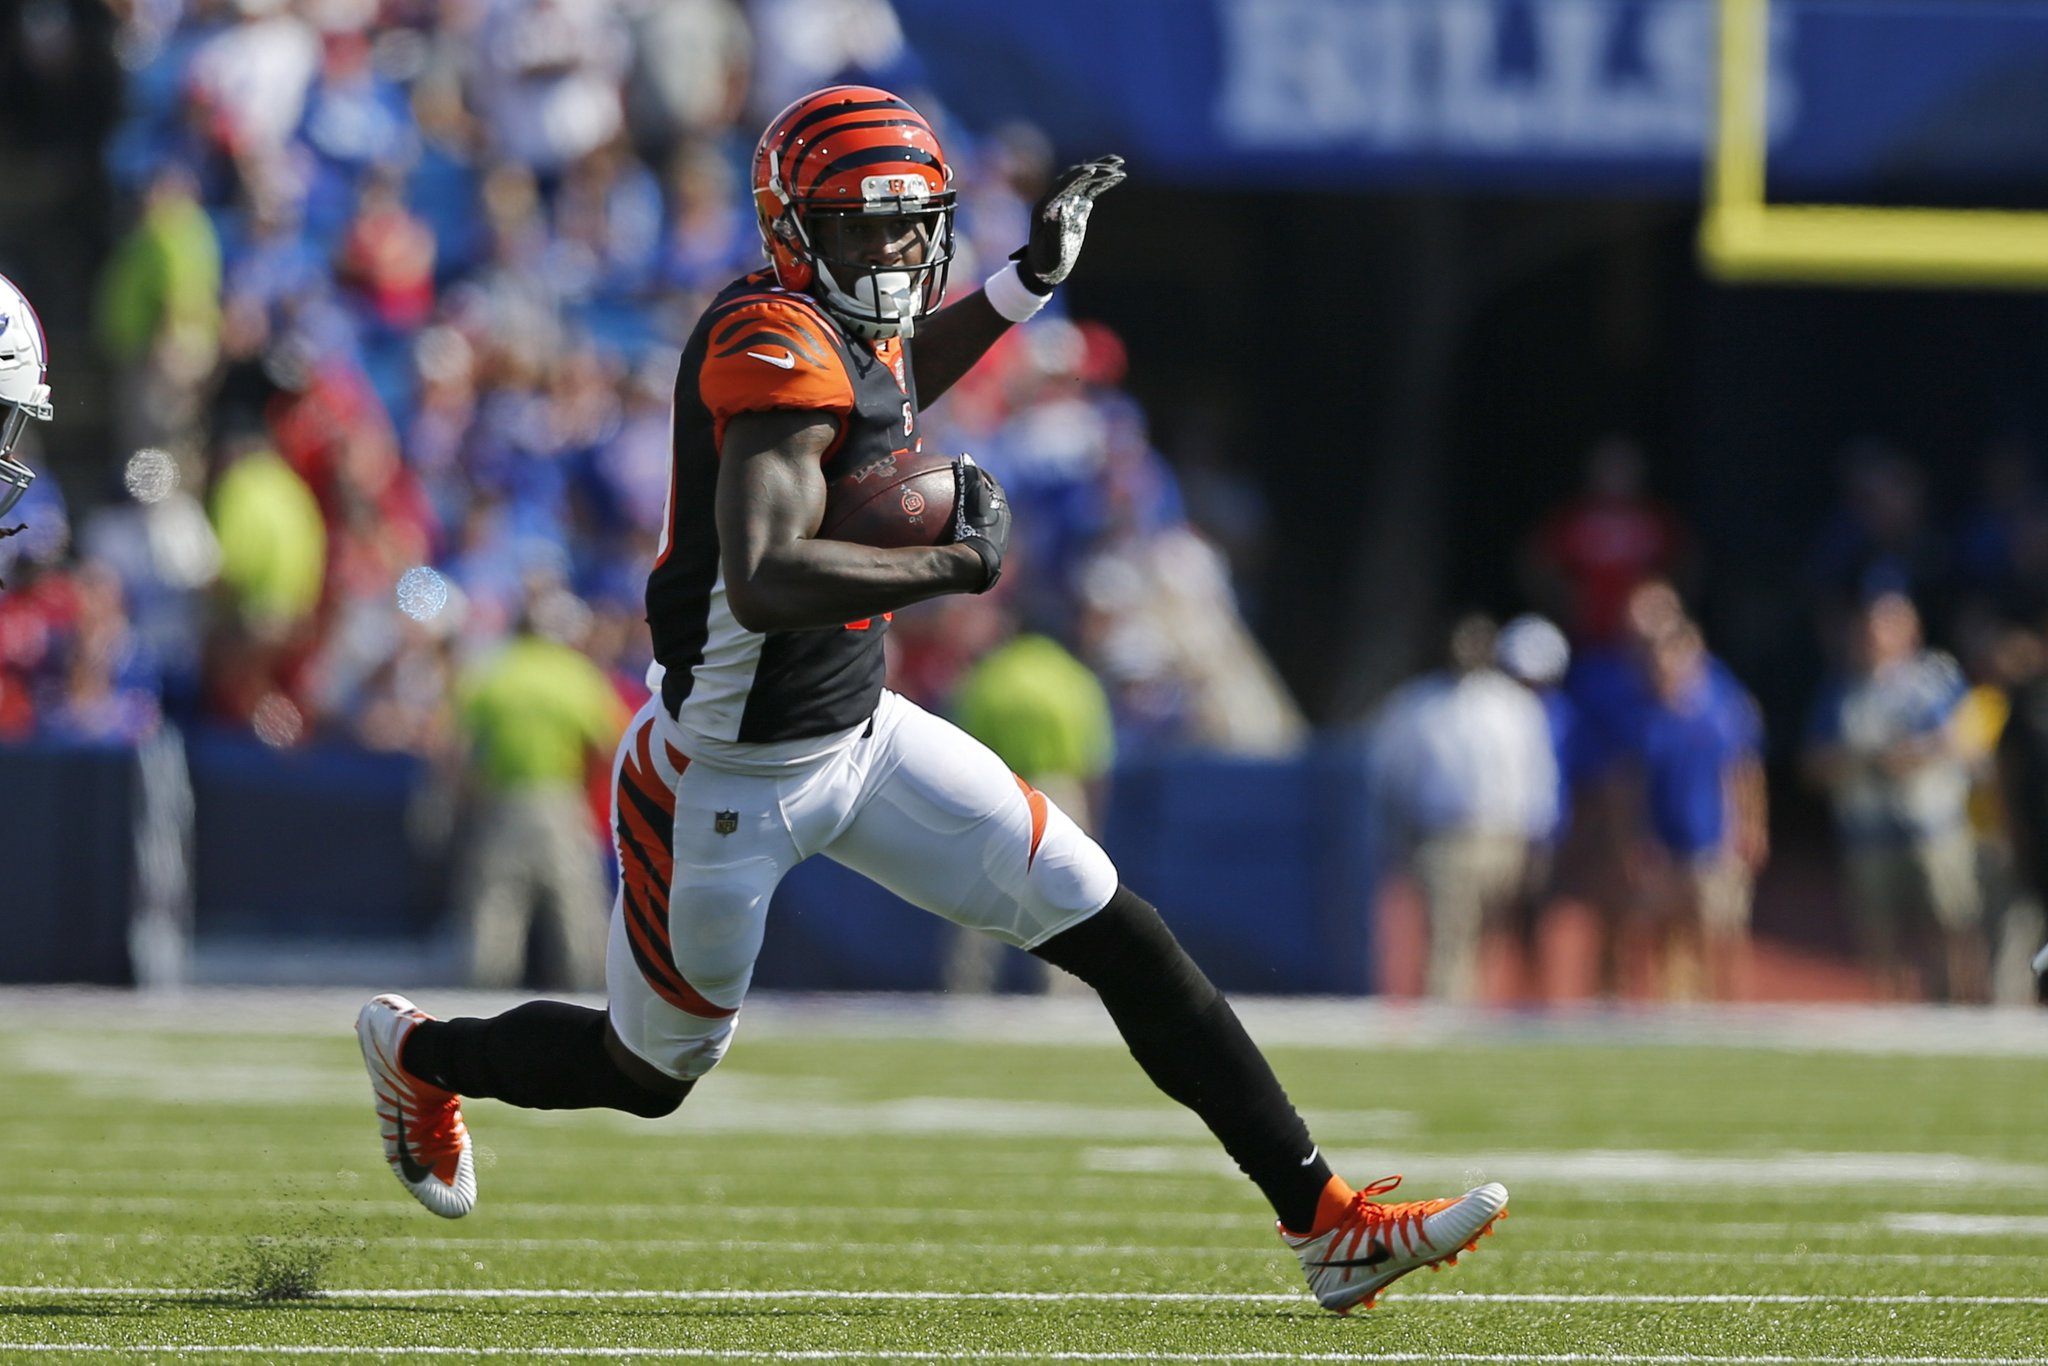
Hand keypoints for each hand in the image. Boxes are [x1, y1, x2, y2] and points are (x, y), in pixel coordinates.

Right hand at [948, 454, 1010, 590]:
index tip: (969, 468)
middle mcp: (1000, 528)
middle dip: (973, 495)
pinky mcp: (977, 557)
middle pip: (986, 505)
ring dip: (963, 514)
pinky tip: (933, 532)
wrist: (976, 565)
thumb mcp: (974, 501)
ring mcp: (988, 544)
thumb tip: (965, 456)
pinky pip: (963, 538)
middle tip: (957, 485)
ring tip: (945, 508)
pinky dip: (953, 531)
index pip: (994, 487)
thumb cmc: (976, 530)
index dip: (982, 476)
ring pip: (975, 523)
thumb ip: (971, 478)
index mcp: (1003, 513)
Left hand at [1012, 154, 1125, 293]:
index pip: (1062, 185)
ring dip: (1101, 170)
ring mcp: (1066, 202)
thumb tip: (1062, 209)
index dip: (1077, 176)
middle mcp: (1055, 200)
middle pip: (1075, 177)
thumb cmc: (1045, 263)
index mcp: (1045, 207)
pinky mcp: (1076, 207)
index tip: (1093, 169)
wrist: (1044, 269)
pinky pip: (1089, 190)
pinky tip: (1118, 177)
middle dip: (1094, 168)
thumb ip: (1055, 231)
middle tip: (1116, 164)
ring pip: (1084, 181)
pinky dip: (1103, 183)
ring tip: (1120, 162)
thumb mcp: (1050, 251)